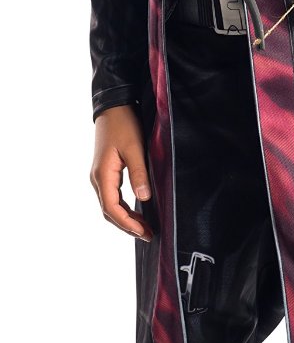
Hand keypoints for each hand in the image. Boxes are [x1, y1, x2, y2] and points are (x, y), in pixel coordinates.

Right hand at [90, 105, 153, 239]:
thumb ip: (139, 174)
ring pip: (109, 206)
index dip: (127, 224)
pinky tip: (137, 214)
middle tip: (148, 235)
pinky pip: (112, 198)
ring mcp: (100, 176)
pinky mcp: (106, 173)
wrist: (113, 107)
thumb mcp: (135, 149)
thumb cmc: (124, 125)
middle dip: (127, 226)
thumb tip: (144, 198)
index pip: (111, 207)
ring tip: (144, 229)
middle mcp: (97, 178)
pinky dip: (123, 209)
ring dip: (125, 219)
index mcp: (102, 174)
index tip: (143, 232)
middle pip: (109, 211)